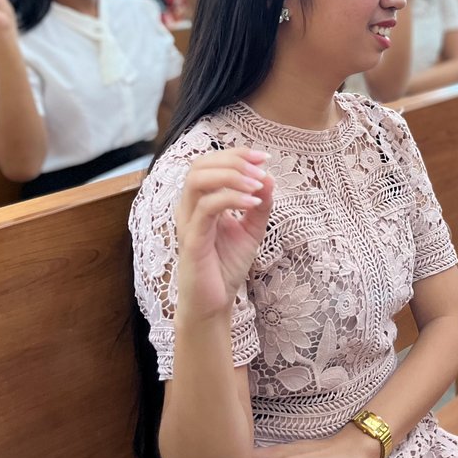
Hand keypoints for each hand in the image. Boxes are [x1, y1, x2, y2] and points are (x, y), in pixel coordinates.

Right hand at [174, 148, 274, 324]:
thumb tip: (269, 176)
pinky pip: (207, 209)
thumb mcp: (251, 230)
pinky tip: (254, 202)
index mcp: (200, 201)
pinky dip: (232, 199)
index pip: (210, 163)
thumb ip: (260, 205)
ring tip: (257, 183)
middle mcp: (189, 208)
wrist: (214, 303)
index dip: (237, 154)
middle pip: (200, 165)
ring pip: (198, 181)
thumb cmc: (226, 266)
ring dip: (231, 176)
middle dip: (234, 160)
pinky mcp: (192, 241)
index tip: (265, 157)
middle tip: (261, 168)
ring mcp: (188, 223)